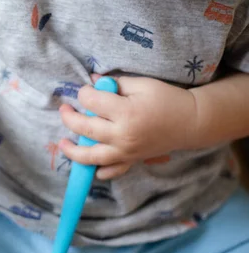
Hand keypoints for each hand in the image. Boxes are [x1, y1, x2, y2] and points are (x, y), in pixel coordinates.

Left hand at [59, 74, 196, 179]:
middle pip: (84, 128)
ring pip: (90, 156)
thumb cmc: (167, 99)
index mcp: (125, 112)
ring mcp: (125, 152)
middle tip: (64, 110)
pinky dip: (98, 171)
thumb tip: (92, 81)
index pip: (91, 102)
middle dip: (69, 117)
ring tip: (63, 143)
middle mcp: (122, 135)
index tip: (85, 90)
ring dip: (72, 151)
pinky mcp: (131, 161)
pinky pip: (110, 171)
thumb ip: (115, 83)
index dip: (84, 93)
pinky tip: (90, 166)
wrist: (191, 122)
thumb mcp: (142, 84)